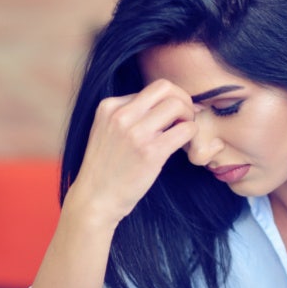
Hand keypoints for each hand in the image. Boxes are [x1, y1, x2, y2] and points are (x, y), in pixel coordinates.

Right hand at [69, 79, 196, 226]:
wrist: (94, 199)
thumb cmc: (105, 169)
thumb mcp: (107, 131)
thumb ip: (128, 115)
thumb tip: (163, 105)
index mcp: (109, 106)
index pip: (151, 89)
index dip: (169, 100)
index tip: (174, 116)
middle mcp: (121, 115)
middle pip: (166, 88)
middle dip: (183, 100)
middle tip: (185, 119)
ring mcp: (135, 133)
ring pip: (178, 105)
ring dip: (189, 117)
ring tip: (184, 133)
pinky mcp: (151, 152)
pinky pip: (185, 130)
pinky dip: (192, 135)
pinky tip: (185, 147)